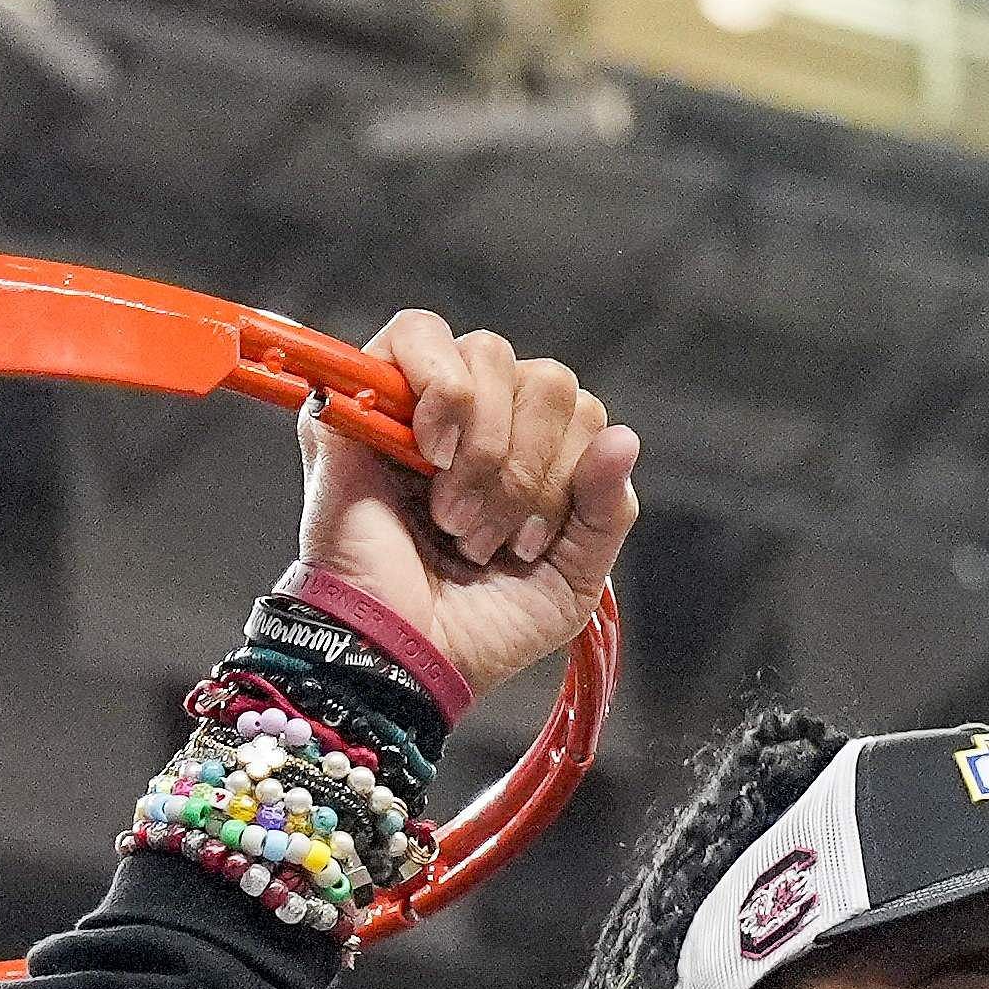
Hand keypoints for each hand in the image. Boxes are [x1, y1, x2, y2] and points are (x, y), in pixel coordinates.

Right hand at [297, 313, 642, 705]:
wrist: (398, 657)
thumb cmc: (476, 630)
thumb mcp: (571, 581)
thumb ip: (604, 511)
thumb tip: (625, 437)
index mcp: (526, 457)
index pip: (581, 412)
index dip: (565, 477)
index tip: (523, 546)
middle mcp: (478, 421)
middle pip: (547, 379)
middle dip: (527, 469)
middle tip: (482, 537)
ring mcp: (420, 404)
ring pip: (493, 353)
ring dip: (484, 446)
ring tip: (450, 512)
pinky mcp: (363, 396)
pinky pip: (419, 331)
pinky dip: (443, 394)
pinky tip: (429, 455)